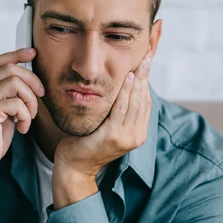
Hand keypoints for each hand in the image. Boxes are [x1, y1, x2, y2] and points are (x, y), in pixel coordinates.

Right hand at [0, 48, 44, 208]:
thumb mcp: (5, 114)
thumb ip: (12, 98)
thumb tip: (31, 86)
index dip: (17, 54)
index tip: (33, 53)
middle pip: (10, 68)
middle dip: (32, 80)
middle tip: (40, 96)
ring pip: (14, 83)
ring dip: (31, 100)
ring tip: (30, 117)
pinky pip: (15, 104)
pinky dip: (26, 117)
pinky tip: (22, 129)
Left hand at [51, 55, 152, 208]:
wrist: (75, 165)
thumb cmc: (87, 143)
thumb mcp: (108, 127)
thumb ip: (118, 113)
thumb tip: (122, 90)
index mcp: (138, 134)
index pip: (146, 103)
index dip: (147, 82)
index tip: (146, 64)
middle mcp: (136, 136)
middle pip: (144, 100)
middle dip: (146, 77)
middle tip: (147, 57)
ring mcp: (126, 137)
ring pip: (135, 102)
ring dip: (138, 81)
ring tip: (140, 64)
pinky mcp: (114, 135)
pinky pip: (122, 108)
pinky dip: (126, 91)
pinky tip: (128, 78)